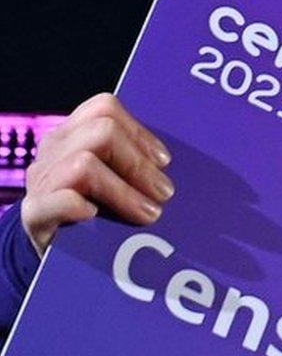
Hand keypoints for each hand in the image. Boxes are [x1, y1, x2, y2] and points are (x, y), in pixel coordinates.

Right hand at [20, 94, 172, 253]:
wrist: (53, 246)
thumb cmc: (95, 208)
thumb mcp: (111, 177)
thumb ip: (132, 163)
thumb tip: (173, 166)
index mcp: (73, 134)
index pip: (105, 109)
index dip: (140, 132)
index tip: (164, 161)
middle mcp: (53, 150)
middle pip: (102, 131)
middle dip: (139, 164)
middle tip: (164, 193)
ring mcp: (41, 180)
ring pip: (84, 164)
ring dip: (124, 192)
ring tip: (148, 214)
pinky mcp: (34, 213)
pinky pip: (60, 199)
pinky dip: (81, 207)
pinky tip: (96, 217)